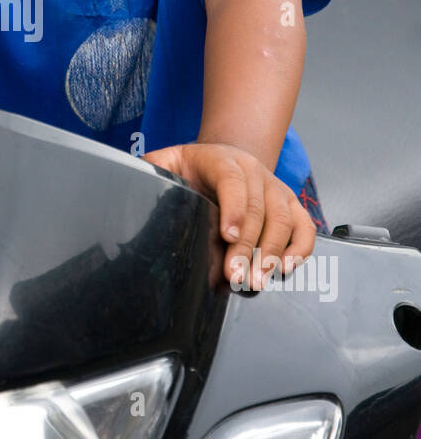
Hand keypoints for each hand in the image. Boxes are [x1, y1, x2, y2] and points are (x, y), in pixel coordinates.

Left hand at [143, 141, 316, 290]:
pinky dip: (300, 249)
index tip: (228, 235)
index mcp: (223, 161)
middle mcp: (255, 173)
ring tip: (257, 280)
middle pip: (261, 207)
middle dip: (248, 245)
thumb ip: (154, 170)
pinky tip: (285, 269)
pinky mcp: (290, 207)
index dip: (234, 208)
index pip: (232, 181)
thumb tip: (133, 184)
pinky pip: (304, 227)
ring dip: (273, 252)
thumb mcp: (170, 161)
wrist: (226, 158)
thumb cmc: (193, 168)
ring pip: (284, 219)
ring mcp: (276, 189)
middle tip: (236, 274)